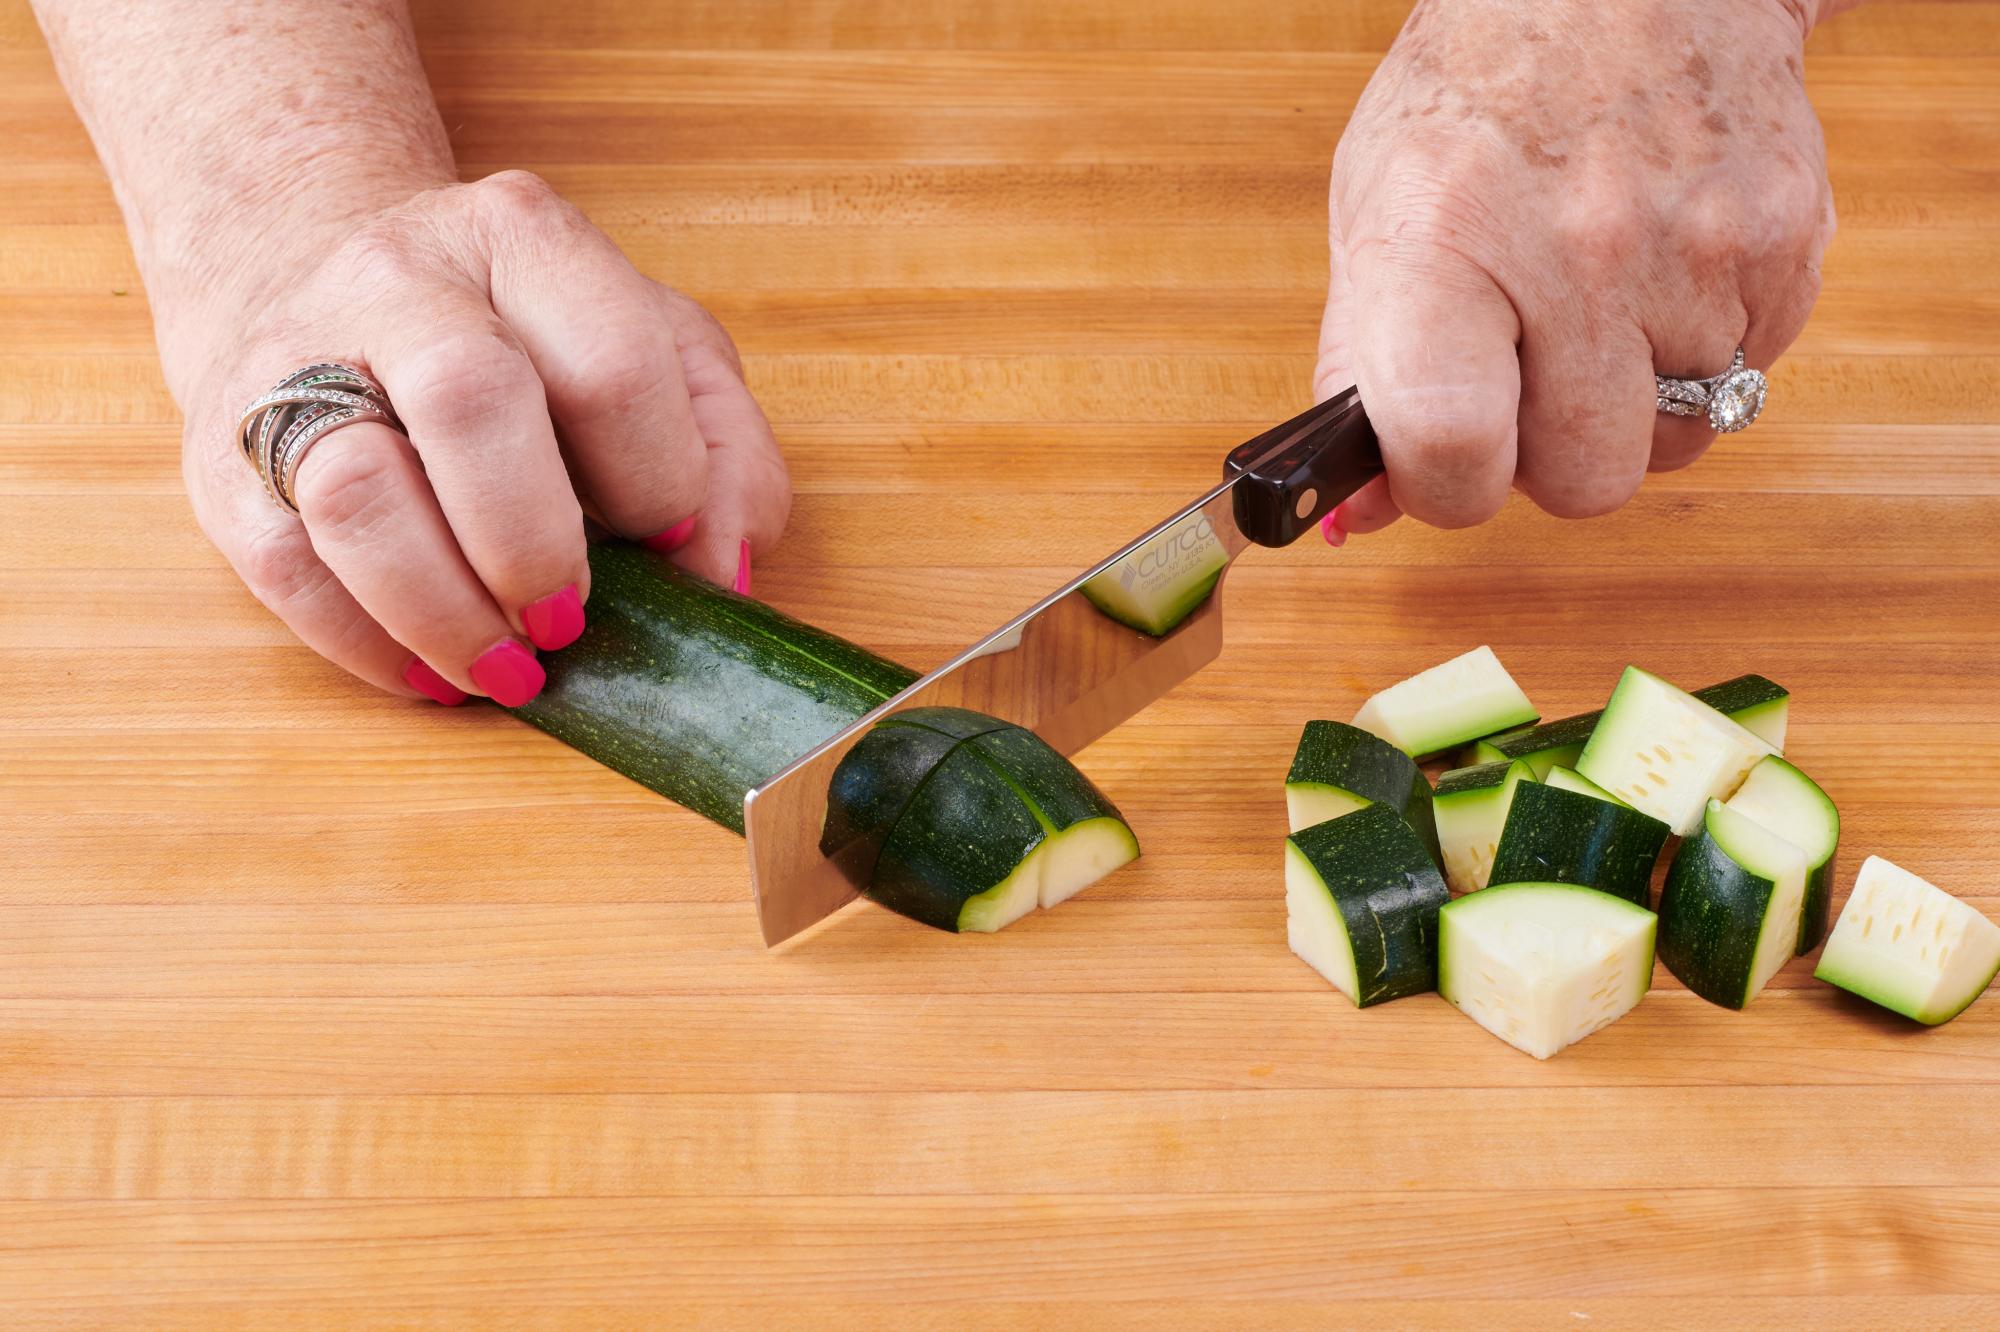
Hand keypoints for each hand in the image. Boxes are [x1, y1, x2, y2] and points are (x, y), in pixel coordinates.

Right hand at [179, 171, 788, 705]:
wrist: (320, 276)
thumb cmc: (526, 340)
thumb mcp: (658, 353)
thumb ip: (727, 453)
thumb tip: (718, 572)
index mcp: (524, 238)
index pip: (614, 364)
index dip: (660, 481)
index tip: (671, 541)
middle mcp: (398, 279)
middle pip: (471, 401)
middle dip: (537, 545)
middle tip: (572, 622)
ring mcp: (291, 363)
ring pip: (356, 492)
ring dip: (448, 612)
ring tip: (509, 669)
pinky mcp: (221, 460)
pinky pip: (288, 569)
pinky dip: (373, 644)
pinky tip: (435, 670)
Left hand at [1316, 0, 1833, 536]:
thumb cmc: (1479, 102)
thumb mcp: (1376, 217)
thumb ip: (1358, 374)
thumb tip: (1358, 517)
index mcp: (1447, 242)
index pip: (1453, 444)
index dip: (1446, 486)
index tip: (1445, 462)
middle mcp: (1581, 248)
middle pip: (1586, 481)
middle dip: (1550, 456)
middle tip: (1528, 375)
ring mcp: (1700, 249)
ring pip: (1676, 444)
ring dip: (1632, 406)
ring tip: (1595, 306)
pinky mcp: (1789, 244)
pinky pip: (1746, 380)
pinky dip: (1700, 352)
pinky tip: (1658, 271)